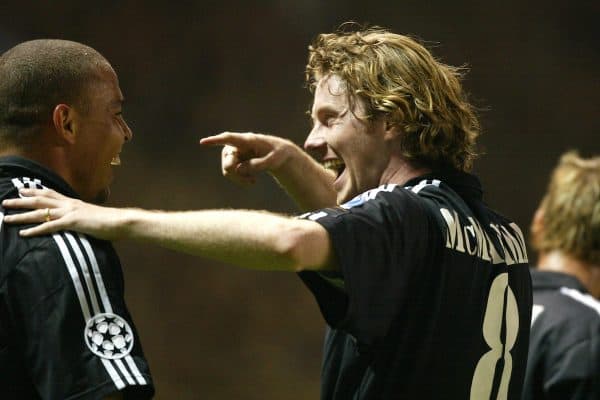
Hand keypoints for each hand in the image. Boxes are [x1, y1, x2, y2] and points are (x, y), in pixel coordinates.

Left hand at [2, 188, 124, 239]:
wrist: (121, 222)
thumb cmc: (111, 221)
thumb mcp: (93, 216)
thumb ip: (84, 216)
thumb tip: (81, 220)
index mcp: (75, 202)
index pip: (51, 194)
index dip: (35, 192)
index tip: (22, 190)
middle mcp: (70, 205)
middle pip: (41, 200)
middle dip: (22, 201)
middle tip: (6, 201)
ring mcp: (70, 213)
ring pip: (40, 212)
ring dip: (22, 215)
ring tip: (7, 217)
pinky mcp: (72, 223)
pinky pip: (50, 226)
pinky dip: (35, 229)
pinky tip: (24, 233)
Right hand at [200, 132, 296, 184]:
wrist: (280, 155)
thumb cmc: (279, 154)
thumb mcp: (274, 161)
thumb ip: (258, 165)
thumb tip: (238, 169)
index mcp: (248, 140)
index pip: (229, 139)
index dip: (215, 141)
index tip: (203, 143)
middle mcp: (237, 145)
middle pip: (227, 160)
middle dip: (236, 173)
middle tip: (251, 181)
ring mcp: (235, 153)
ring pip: (227, 169)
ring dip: (238, 178)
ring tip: (253, 182)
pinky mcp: (236, 161)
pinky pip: (231, 173)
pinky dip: (240, 179)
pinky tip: (253, 181)